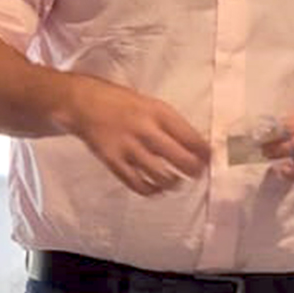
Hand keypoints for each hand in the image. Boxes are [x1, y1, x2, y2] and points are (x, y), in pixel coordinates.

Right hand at [59, 76, 207, 196]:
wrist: (83, 103)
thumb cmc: (120, 102)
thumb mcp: (149, 104)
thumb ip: (169, 123)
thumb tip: (194, 144)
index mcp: (158, 112)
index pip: (191, 137)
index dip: (204, 152)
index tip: (210, 159)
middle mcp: (146, 130)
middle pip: (180, 159)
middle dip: (193, 170)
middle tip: (197, 174)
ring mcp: (129, 147)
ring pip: (160, 175)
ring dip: (173, 182)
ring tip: (176, 182)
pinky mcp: (113, 161)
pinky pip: (136, 183)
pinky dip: (150, 190)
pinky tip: (155, 188)